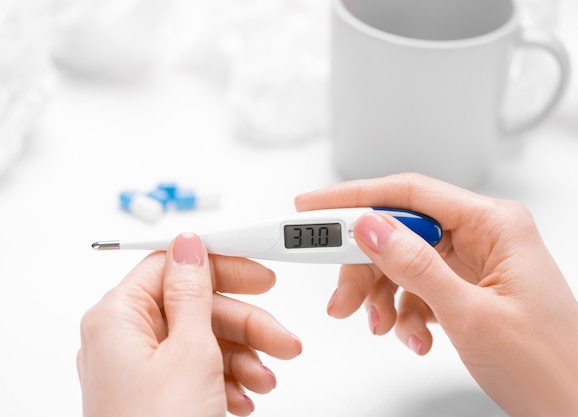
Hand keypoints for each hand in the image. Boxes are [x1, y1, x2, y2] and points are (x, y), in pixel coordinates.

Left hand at [77, 233, 301, 416]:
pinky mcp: (156, 394)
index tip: (258, 272)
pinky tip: (245, 396)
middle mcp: (124, 339)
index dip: (219, 265)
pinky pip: (197, 370)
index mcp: (118, 317)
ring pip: (202, 340)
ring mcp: (140, 369)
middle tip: (282, 337)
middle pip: (195, 307)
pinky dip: (226, 379)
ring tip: (266, 379)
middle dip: (245, 323)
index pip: (172, 266)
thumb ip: (192, 292)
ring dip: (242, 356)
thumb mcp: (188, 352)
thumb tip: (190, 244)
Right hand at [295, 173, 577, 416]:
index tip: (313, 207)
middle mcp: (483, 237)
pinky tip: (413, 337)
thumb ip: (415, 265)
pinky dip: (403, 313)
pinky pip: (416, 288)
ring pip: (402, 263)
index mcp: (494, 224)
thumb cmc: (552, 366)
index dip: (354, 197)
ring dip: (382, 297)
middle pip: (398, 232)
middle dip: (363, 266)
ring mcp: (474, 264)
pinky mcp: (466, 289)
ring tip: (380, 326)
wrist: (576, 410)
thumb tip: (368, 226)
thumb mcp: (471, 314)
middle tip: (342, 296)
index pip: (408, 193)